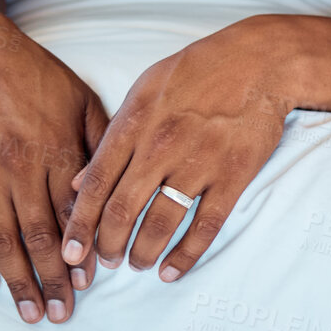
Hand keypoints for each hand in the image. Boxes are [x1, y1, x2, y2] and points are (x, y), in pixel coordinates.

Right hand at [0, 16, 107, 323]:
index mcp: (55, 146)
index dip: (79, 249)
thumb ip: (98, 144)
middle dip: (51, 279)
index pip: (71, 211)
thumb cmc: (38, 76)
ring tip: (29, 312)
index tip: (87, 281)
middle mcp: (19, 164)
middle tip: (60, 313)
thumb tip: (111, 188)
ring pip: (0, 238)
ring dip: (16, 280)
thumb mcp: (83, 100)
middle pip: (37, 234)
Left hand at [60, 19, 287, 282]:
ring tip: (137, 264)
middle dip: (108, 245)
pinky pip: (205, 226)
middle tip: (105, 262)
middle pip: (123, 210)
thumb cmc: (199, 70)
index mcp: (136, 122)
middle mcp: (162, 145)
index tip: (70, 251)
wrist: (260, 61)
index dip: (80, 223)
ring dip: (143, 253)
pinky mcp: (232, 175)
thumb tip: (81, 180)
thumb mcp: (145, 90)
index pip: (97, 183)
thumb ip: (114, 134)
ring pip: (160, 223)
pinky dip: (186, 255)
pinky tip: (172, 270)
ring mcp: (199, 162)